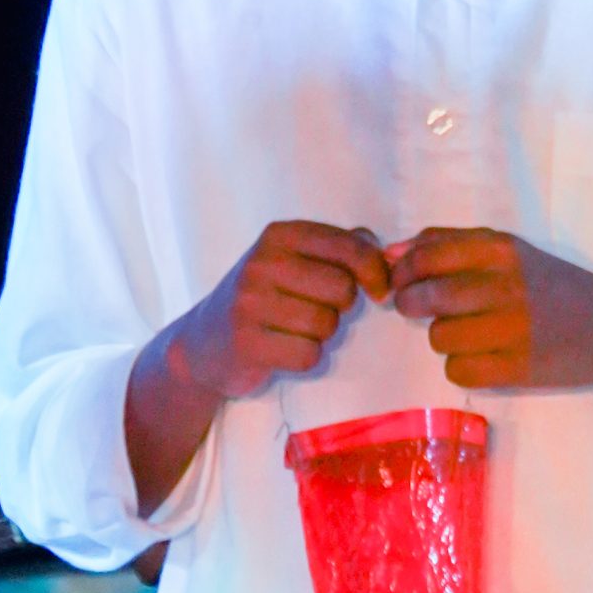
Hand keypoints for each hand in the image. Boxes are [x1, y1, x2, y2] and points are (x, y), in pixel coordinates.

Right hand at [178, 221, 390, 399]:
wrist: (204, 342)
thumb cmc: (265, 297)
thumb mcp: (295, 259)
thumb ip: (340, 248)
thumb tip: (387, 253)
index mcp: (280, 234)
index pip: (349, 247)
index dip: (376, 272)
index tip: (379, 290)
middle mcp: (262, 262)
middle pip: (343, 289)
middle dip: (340, 307)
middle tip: (315, 309)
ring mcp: (250, 302)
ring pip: (327, 324)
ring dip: (321, 335)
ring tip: (295, 329)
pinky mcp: (246, 342)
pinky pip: (308, 355)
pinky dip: (305, 357)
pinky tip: (283, 349)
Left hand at [389, 228, 592, 474]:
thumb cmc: (550, 284)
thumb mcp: (507, 251)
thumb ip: (447, 244)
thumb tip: (390, 254)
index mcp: (501, 248)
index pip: (427, 254)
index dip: (402, 271)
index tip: (401, 280)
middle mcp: (507, 285)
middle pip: (424, 298)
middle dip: (410, 305)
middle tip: (418, 308)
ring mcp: (513, 329)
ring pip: (438, 338)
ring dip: (443, 338)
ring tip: (470, 332)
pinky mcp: (518, 368)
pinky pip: (457, 371)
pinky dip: (462, 367)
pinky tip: (484, 356)